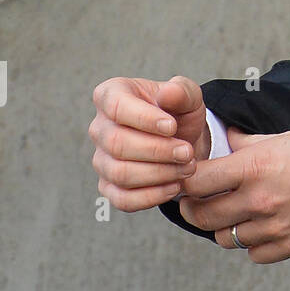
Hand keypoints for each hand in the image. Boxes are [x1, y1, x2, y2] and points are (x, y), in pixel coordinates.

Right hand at [89, 75, 209, 211]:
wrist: (183, 139)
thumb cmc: (178, 112)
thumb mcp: (188, 96)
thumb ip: (181, 91)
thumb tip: (167, 93)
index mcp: (112, 95)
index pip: (116, 106)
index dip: (144, 119)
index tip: (172, 126)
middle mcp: (100, 128)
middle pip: (117, 144)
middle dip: (158, 151)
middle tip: (187, 152)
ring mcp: (101, 159)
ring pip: (120, 173)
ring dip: (159, 173)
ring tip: (187, 167)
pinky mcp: (109, 186)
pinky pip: (122, 199)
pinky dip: (151, 196)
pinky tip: (174, 186)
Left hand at [177, 126, 289, 262]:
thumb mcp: (288, 136)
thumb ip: (251, 141)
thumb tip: (228, 138)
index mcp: (255, 168)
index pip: (196, 182)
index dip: (185, 181)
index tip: (187, 180)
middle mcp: (259, 200)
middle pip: (201, 216)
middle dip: (194, 207)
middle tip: (199, 200)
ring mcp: (274, 227)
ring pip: (225, 238)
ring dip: (225, 226)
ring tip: (236, 214)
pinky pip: (254, 254)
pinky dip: (253, 244)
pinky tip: (263, 228)